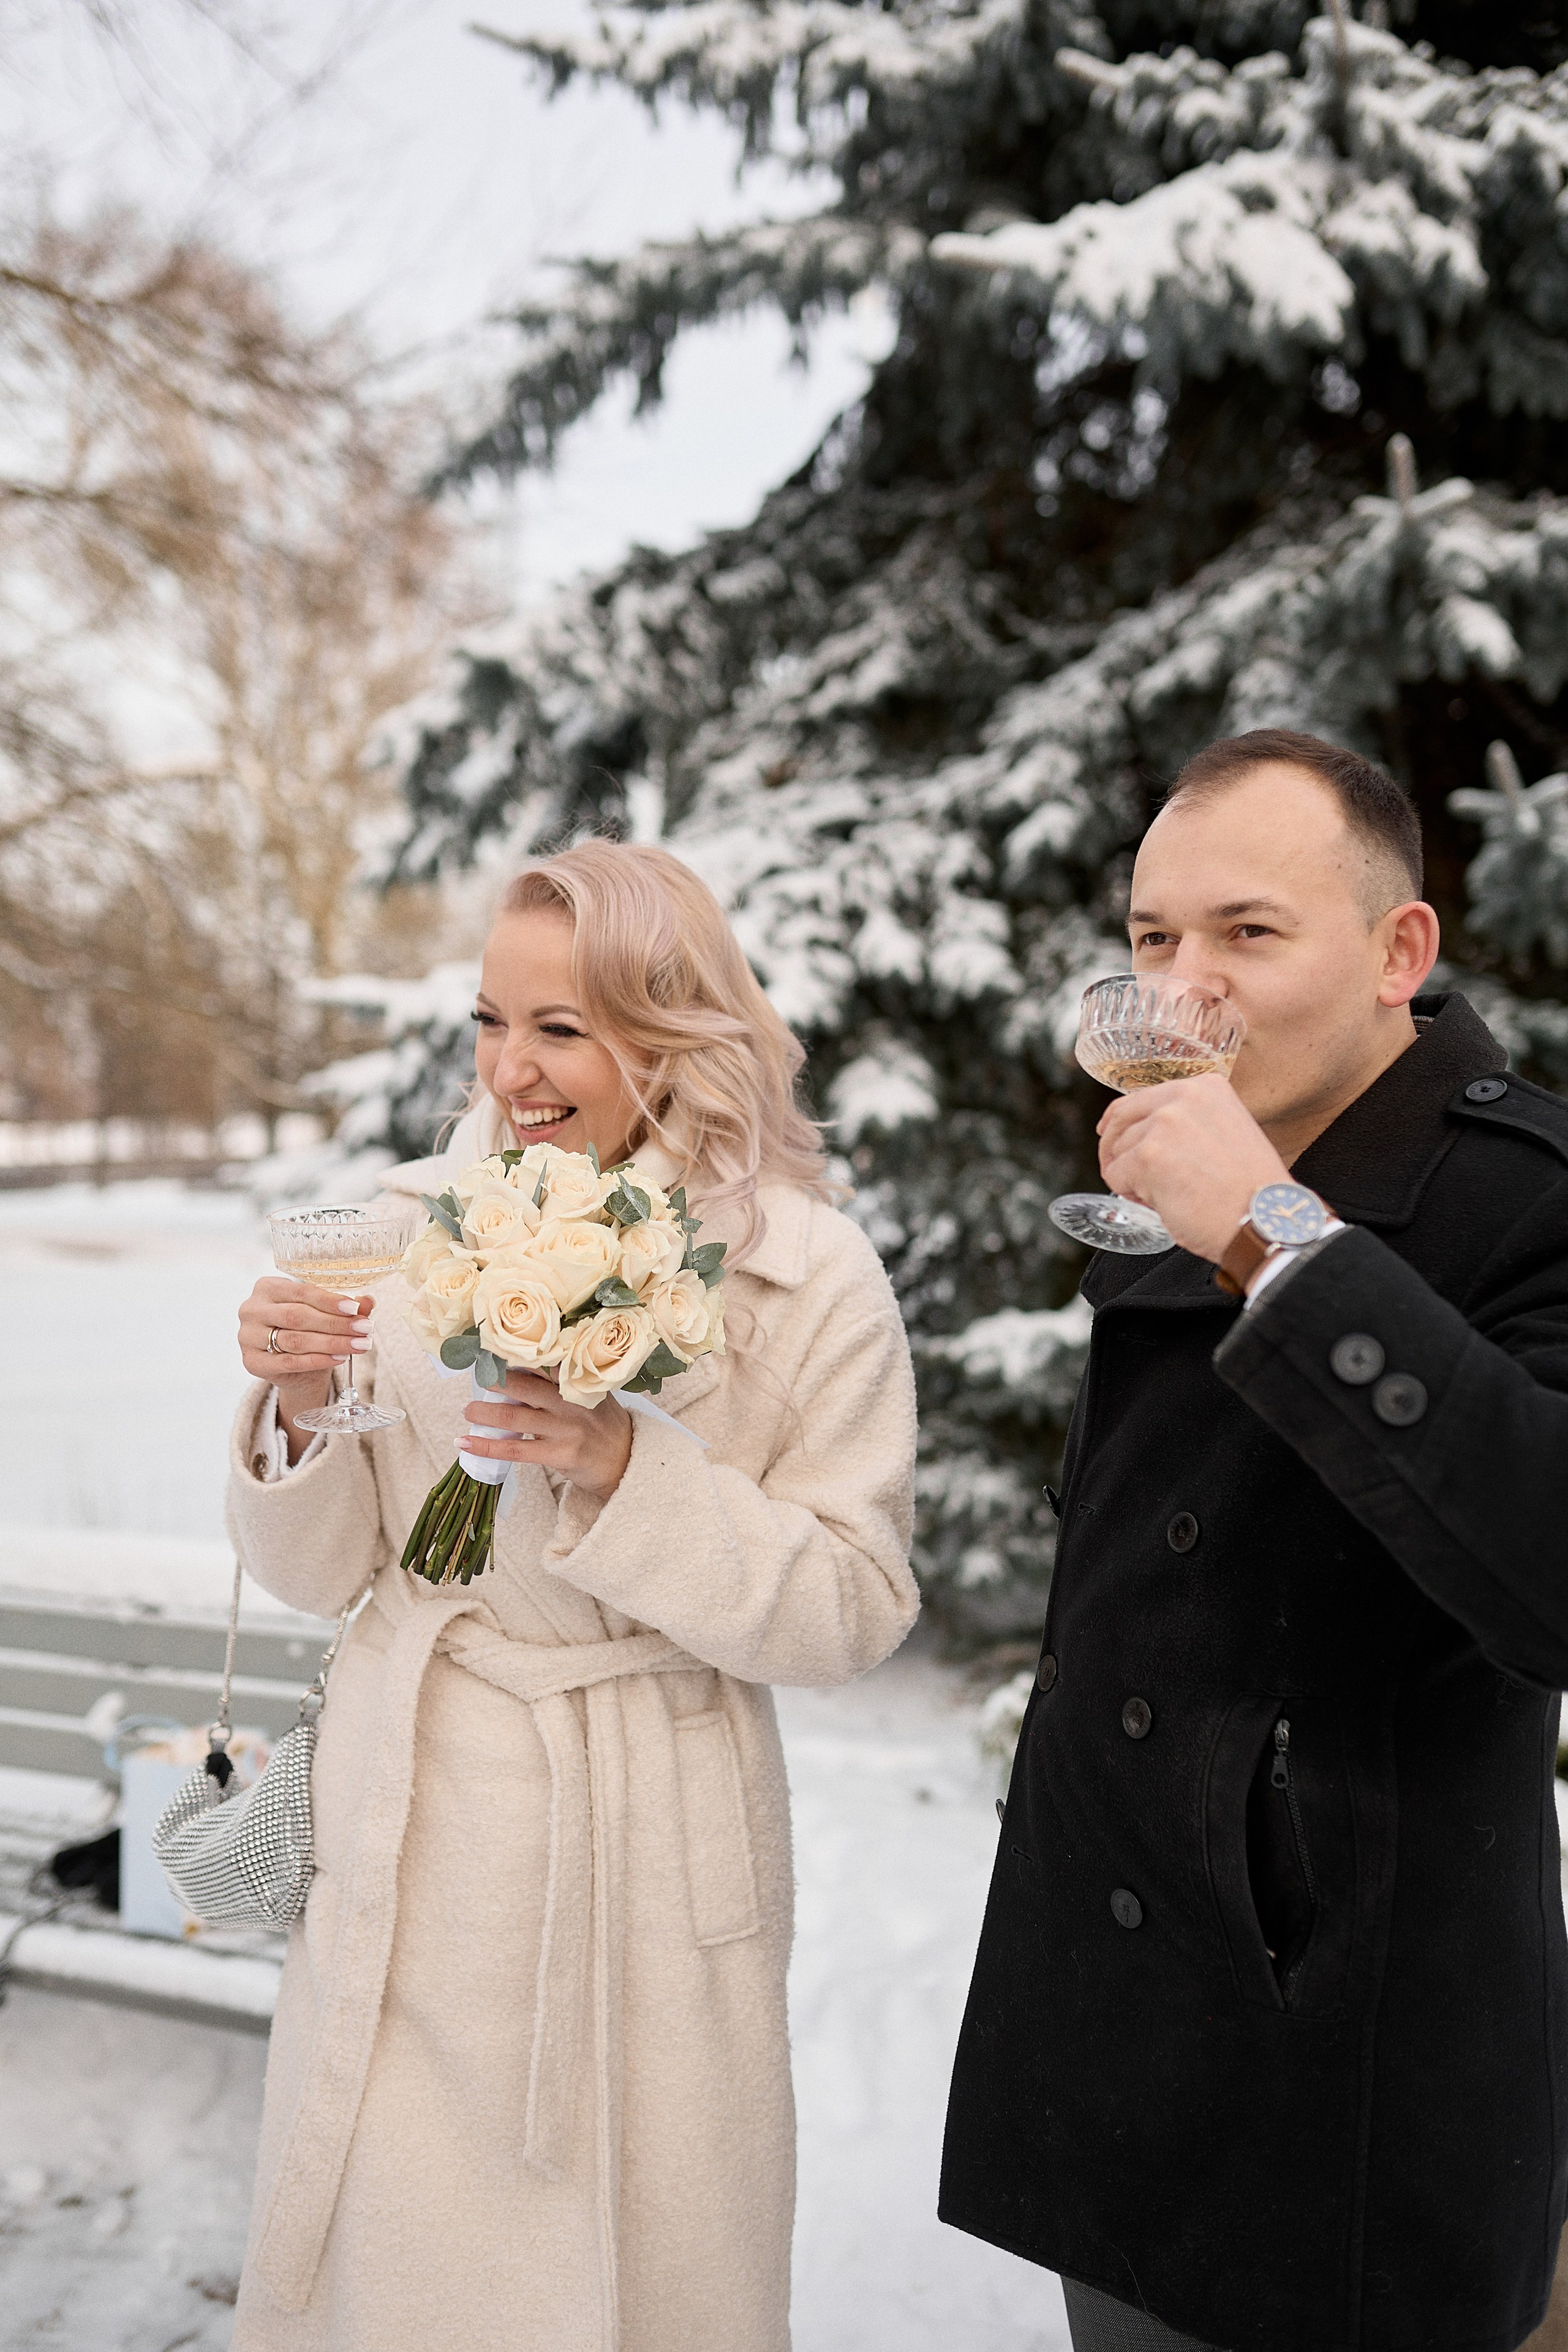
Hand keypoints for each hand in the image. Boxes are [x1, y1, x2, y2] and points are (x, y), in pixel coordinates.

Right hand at [238, 1275, 371, 1455]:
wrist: (291, 1368)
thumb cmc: (307, 1330)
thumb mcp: (324, 1314)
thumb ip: (344, 1307)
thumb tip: (368, 1301)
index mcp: (267, 1287)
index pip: (301, 1291)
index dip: (330, 1301)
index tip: (355, 1308)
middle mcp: (251, 1309)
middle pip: (297, 1316)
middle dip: (335, 1324)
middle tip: (364, 1329)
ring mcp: (247, 1337)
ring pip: (295, 1340)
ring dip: (331, 1343)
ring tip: (358, 1345)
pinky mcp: (252, 1362)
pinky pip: (289, 1362)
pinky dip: (318, 1360)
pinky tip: (340, 1358)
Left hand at [462, 1368, 633, 1501]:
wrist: (627, 1463)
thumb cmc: (605, 1426)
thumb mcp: (593, 1395)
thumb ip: (565, 1382)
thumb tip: (521, 1368)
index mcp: (578, 1383)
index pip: (544, 1362)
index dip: (516, 1355)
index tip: (492, 1348)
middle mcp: (571, 1402)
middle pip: (524, 1386)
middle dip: (494, 1380)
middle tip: (475, 1375)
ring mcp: (565, 1429)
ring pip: (514, 1417)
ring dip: (484, 1413)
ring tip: (467, 1411)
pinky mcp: (559, 1455)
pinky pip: (515, 1450)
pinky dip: (487, 1446)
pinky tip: (466, 1443)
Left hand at [1097, 1072, 1289, 1264]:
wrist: (1263, 1220)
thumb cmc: (1250, 1191)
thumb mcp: (1227, 1132)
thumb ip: (1191, 1122)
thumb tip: (1149, 1132)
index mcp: (1205, 1087)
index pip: (1143, 1098)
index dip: (1125, 1122)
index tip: (1111, 1134)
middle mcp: (1183, 1096)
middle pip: (1122, 1118)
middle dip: (1115, 1148)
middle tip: (1123, 1174)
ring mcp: (1163, 1125)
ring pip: (1118, 1151)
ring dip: (1130, 1177)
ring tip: (1164, 1196)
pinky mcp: (1148, 1156)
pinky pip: (1115, 1176)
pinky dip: (1129, 1194)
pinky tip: (1157, 1203)